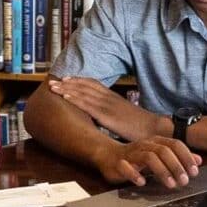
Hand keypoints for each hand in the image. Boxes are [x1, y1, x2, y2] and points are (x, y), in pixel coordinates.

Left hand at [46, 75, 162, 140]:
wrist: (153, 128)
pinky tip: (64, 96)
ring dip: (66, 88)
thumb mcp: (125, 115)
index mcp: (113, 97)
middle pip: (84, 85)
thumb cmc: (141, 126)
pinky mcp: (106, 116)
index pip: (93, 84)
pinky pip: (87, 105)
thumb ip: (113, 114)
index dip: (78, 80)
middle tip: (52, 80)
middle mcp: (108, 98)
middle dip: (67, 82)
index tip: (66, 78)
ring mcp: (107, 105)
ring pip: (82, 93)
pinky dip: (74, 98)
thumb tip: (104, 118)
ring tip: (52, 86)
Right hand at [99, 133, 201, 189]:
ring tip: (170, 184)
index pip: (175, 144)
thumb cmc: (136, 157)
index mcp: (156, 141)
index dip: (186, 157)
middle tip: (184, 180)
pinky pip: (126, 167)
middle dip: (176, 166)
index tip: (194, 171)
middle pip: (163, 151)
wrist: (108, 155)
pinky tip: (143, 182)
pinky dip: (135, 175)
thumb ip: (178, 157)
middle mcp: (144, 145)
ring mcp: (131, 153)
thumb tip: (198, 160)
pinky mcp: (119, 163)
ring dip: (162, 171)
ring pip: (148, 157)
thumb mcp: (159, 155)